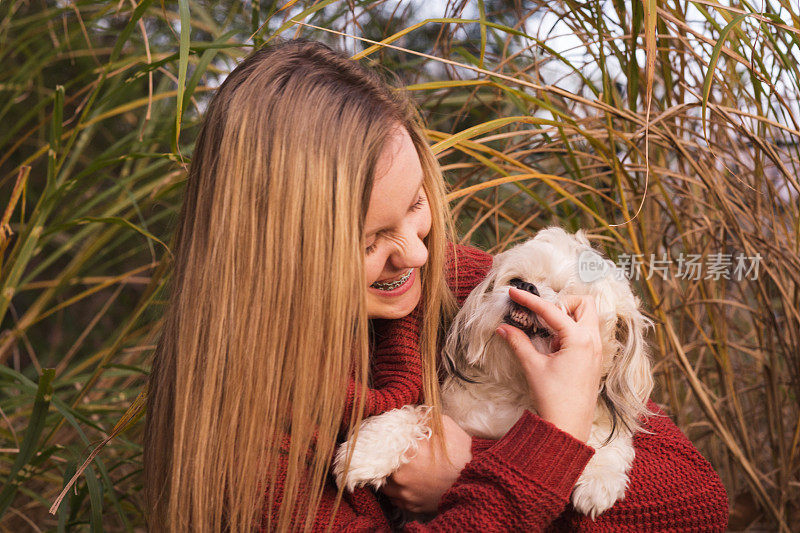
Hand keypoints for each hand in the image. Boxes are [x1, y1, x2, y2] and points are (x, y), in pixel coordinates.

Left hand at [380, 414, 471, 512]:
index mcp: (406, 454)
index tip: (388, 440)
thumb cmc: (461, 455)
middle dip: (388, 461)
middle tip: (397, 456)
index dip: (383, 442)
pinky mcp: (412, 508)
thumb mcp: (446, 426)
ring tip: (402, 471)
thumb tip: (410, 413)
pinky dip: (400, 493)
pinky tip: (410, 484)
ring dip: (391, 478)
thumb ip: (424, 417)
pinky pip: (397, 500)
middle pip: (381, 467)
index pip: (381, 446)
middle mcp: (400, 477)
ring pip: (387, 486)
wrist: (476, 483)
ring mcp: (405, 495)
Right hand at [496, 288, 602, 441]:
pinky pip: (587, 333)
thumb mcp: (533, 367)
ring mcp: (596, 350)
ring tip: (549, 335)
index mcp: (579, 340)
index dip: (530, 300)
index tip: (514, 293)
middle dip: (562, 303)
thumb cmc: (554, 399)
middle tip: (542, 317)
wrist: (568, 426)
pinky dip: (571, 331)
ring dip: (568, 317)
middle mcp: (592, 341)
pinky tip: (555, 348)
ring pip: (588, 317)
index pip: (552, 310)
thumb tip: (503, 328)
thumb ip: (518, 342)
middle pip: (584, 303)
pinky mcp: (594, 359)